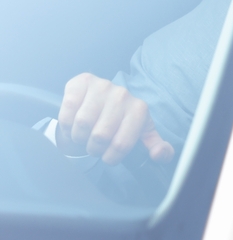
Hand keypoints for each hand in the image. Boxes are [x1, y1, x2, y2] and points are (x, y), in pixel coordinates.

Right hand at [56, 73, 174, 164]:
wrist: (103, 102)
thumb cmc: (123, 122)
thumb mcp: (143, 136)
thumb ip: (158, 148)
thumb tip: (159, 155)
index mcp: (139, 109)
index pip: (122, 144)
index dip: (111, 157)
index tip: (108, 156)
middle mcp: (123, 94)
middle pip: (100, 136)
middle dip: (94, 148)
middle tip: (94, 146)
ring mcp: (102, 86)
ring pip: (82, 123)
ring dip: (78, 137)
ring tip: (84, 135)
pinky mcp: (81, 82)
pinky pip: (68, 109)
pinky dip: (67, 124)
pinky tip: (73, 123)